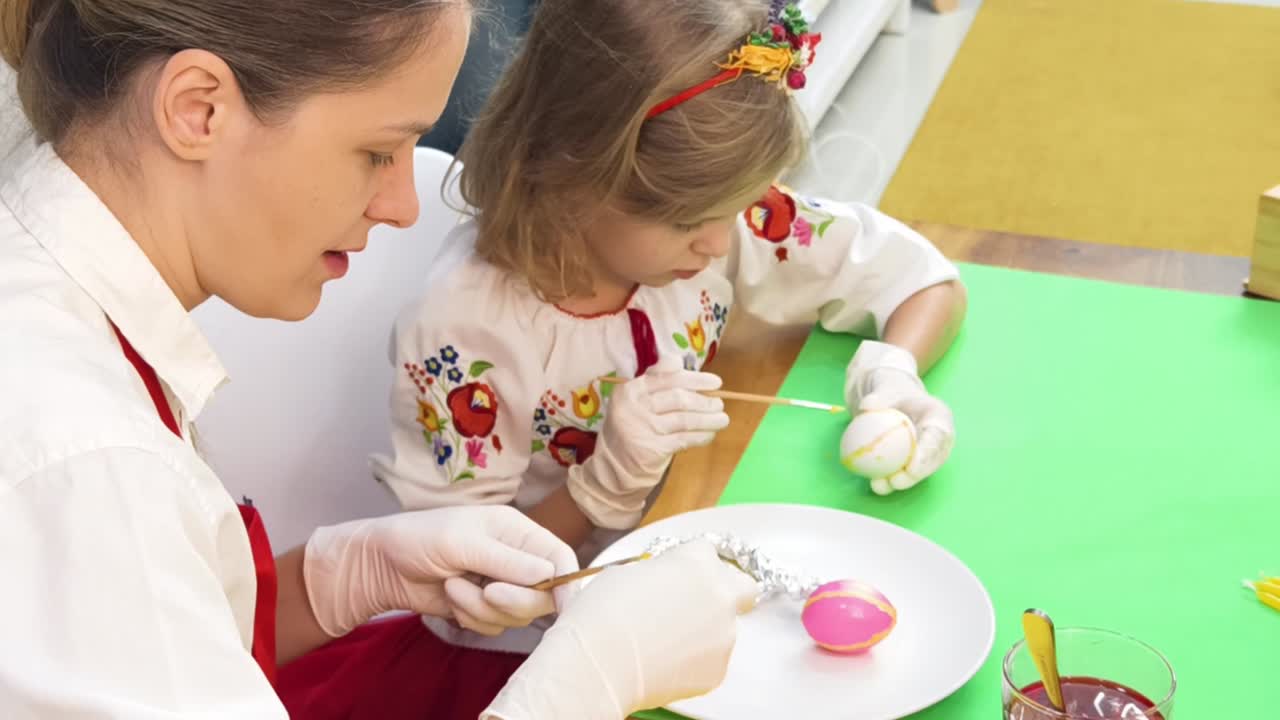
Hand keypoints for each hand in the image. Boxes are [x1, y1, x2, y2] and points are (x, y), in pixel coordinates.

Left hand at [303, 506, 578, 637]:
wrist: (380, 565)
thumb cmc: (418, 538)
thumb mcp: (462, 542)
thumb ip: (506, 560)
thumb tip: (550, 575)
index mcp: (517, 531)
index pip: (559, 557)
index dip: (567, 582)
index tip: (564, 606)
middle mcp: (514, 558)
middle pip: (542, 594)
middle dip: (514, 599)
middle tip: (488, 591)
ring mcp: (499, 585)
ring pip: (516, 615)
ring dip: (481, 608)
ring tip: (453, 587)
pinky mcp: (481, 608)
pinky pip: (493, 626)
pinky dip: (470, 617)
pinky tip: (450, 598)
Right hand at [482, 540, 758, 718]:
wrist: (599, 661)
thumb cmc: (603, 612)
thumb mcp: (628, 572)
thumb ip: (660, 573)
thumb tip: (664, 583)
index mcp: (697, 561)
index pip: (708, 552)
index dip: (691, 564)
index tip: (678, 577)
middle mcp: (720, 595)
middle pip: (741, 587)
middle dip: (726, 592)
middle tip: (697, 604)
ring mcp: (724, 635)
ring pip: (725, 628)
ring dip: (704, 631)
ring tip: (662, 643)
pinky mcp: (718, 671)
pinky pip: (711, 660)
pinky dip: (693, 662)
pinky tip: (663, 663)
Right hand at [568, 358, 729, 527]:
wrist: (613, 467)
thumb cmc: (631, 428)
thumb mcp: (634, 402)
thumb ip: (655, 383)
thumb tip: (684, 365)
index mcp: (629, 390)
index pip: (667, 377)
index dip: (694, 378)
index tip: (714, 382)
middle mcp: (633, 407)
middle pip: (678, 397)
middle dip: (704, 399)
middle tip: (719, 402)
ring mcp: (642, 429)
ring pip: (684, 419)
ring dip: (708, 419)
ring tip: (723, 418)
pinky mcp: (652, 450)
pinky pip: (684, 439)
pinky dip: (701, 436)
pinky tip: (710, 434)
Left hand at [844, 340, 954, 494]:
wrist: (886, 396)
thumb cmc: (890, 389)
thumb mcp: (884, 386)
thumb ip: (878, 396)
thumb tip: (867, 407)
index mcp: (937, 415)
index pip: (938, 436)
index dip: (927, 454)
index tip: (912, 467)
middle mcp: (938, 436)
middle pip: (933, 459)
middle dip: (917, 474)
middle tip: (896, 481)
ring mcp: (927, 450)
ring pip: (920, 471)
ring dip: (902, 481)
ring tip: (880, 485)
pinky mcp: (913, 459)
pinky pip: (905, 472)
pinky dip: (891, 479)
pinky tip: (876, 484)